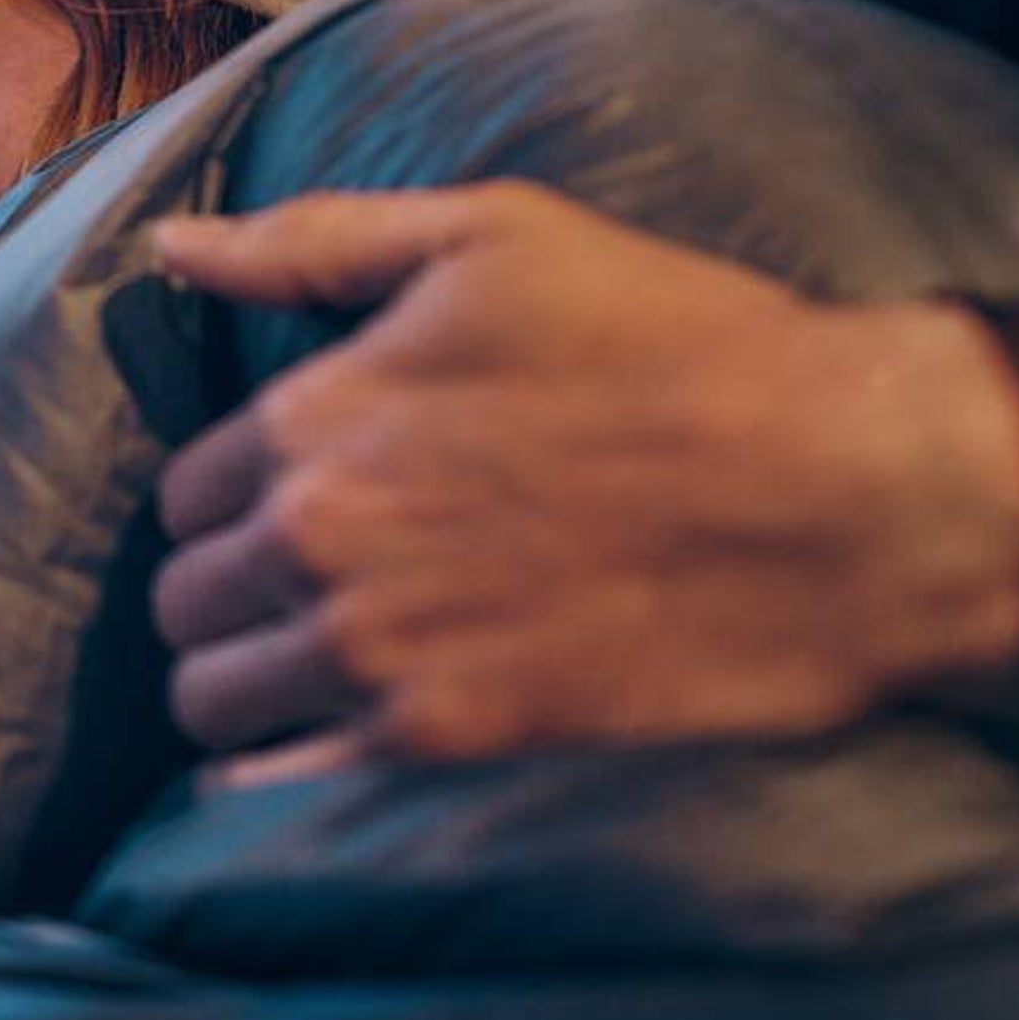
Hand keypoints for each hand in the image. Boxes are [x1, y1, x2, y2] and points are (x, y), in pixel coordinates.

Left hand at [143, 181, 1018, 765]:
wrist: (844, 488)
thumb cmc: (675, 340)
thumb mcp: (491, 236)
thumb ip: (314, 242)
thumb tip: (174, 245)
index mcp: (318, 412)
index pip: (186, 490)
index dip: (237, 497)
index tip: (294, 502)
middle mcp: (321, 533)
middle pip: (186, 597)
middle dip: (232, 592)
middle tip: (308, 589)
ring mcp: (379, 645)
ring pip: (213, 696)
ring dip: (247, 682)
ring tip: (314, 668)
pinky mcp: (449, 738)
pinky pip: (279, 783)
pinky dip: (276, 772)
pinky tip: (317, 743)